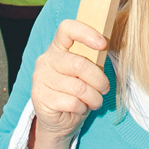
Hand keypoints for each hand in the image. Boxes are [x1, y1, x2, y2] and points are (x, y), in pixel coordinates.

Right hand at [29, 19, 109, 148]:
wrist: (59, 119)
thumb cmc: (77, 91)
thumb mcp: (86, 72)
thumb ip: (93, 58)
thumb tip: (107, 46)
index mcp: (58, 47)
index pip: (67, 28)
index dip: (86, 33)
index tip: (103, 44)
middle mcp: (46, 60)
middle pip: (79, 64)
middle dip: (98, 79)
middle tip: (104, 88)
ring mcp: (40, 78)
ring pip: (78, 87)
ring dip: (94, 97)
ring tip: (95, 101)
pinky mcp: (40, 98)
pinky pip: (72, 102)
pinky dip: (83, 108)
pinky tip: (80, 108)